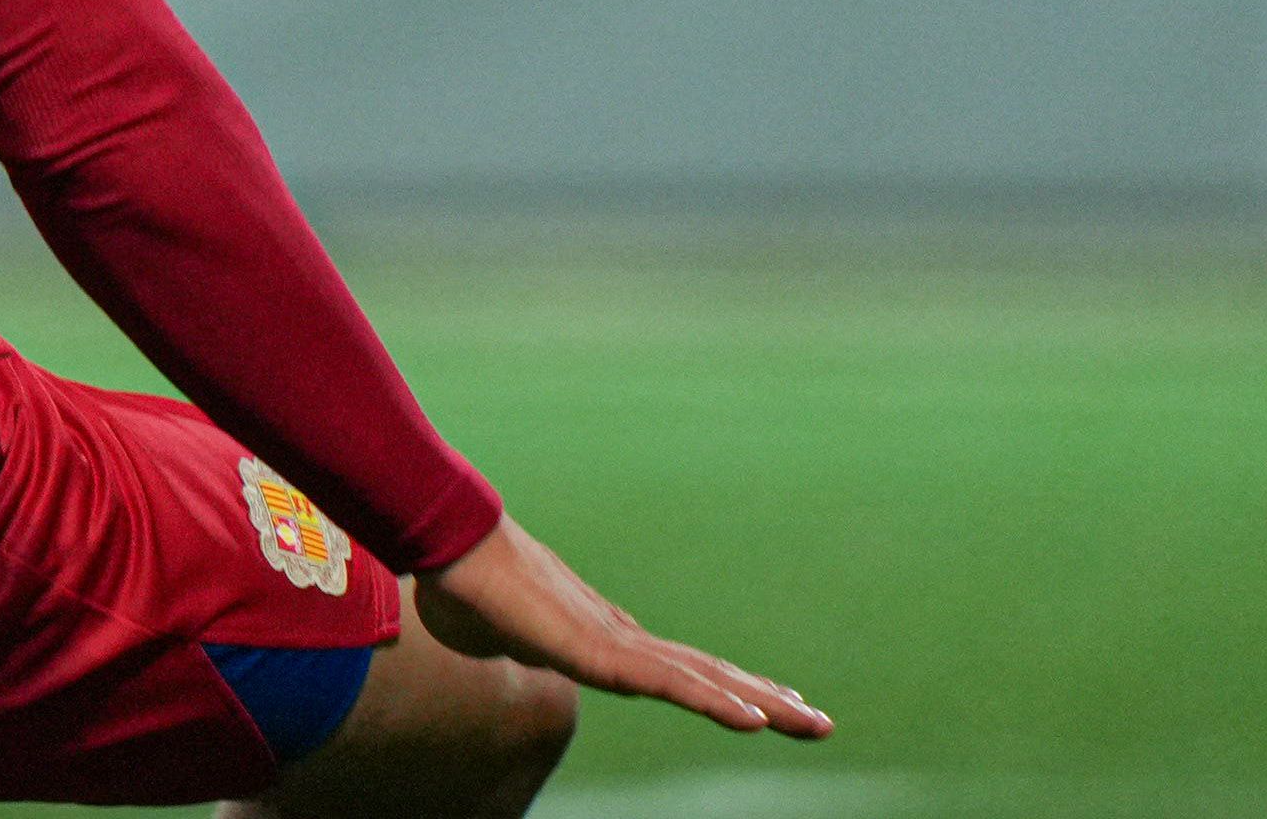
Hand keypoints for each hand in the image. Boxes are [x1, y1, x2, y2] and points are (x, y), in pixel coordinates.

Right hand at [423, 520, 828, 739]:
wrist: (446, 542)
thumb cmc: (459, 585)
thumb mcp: (494, 632)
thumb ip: (509, 638)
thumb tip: (488, 630)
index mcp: (601, 639)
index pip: (678, 669)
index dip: (724, 688)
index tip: (768, 703)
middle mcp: (621, 637)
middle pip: (706, 673)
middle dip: (764, 699)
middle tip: (819, 720)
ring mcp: (614, 643)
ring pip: (702, 680)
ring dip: (762, 704)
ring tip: (813, 723)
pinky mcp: (601, 652)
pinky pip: (670, 685)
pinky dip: (715, 703)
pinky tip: (755, 721)